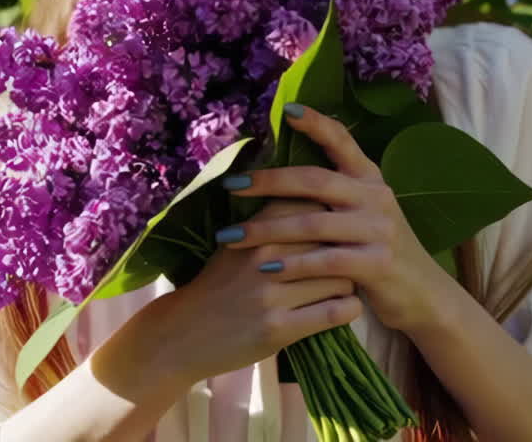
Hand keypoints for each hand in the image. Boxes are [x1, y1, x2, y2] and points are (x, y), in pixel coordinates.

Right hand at [142, 200, 361, 384]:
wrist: (184, 334)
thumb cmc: (218, 286)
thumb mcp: (236, 245)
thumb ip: (270, 223)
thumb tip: (317, 197)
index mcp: (255, 231)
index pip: (313, 206)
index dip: (331, 217)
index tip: (334, 230)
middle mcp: (264, 256)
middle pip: (334, 241)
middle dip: (345, 251)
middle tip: (346, 262)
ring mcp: (271, 294)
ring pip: (342, 278)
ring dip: (347, 284)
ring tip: (338, 289)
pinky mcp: (279, 328)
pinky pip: (336, 312)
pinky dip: (347, 309)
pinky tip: (340, 309)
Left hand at [216, 103, 448, 334]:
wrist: (424, 295)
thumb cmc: (378, 250)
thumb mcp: (364, 213)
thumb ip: (335, 193)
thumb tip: (280, 175)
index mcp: (370, 179)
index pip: (343, 141)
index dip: (316, 123)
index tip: (287, 111)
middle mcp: (376, 197)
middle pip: (315, 181)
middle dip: (268, 182)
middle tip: (230, 185)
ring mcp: (379, 230)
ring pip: (312, 223)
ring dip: (267, 229)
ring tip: (232, 236)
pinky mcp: (378, 264)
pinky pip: (326, 261)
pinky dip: (294, 264)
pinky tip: (267, 267)